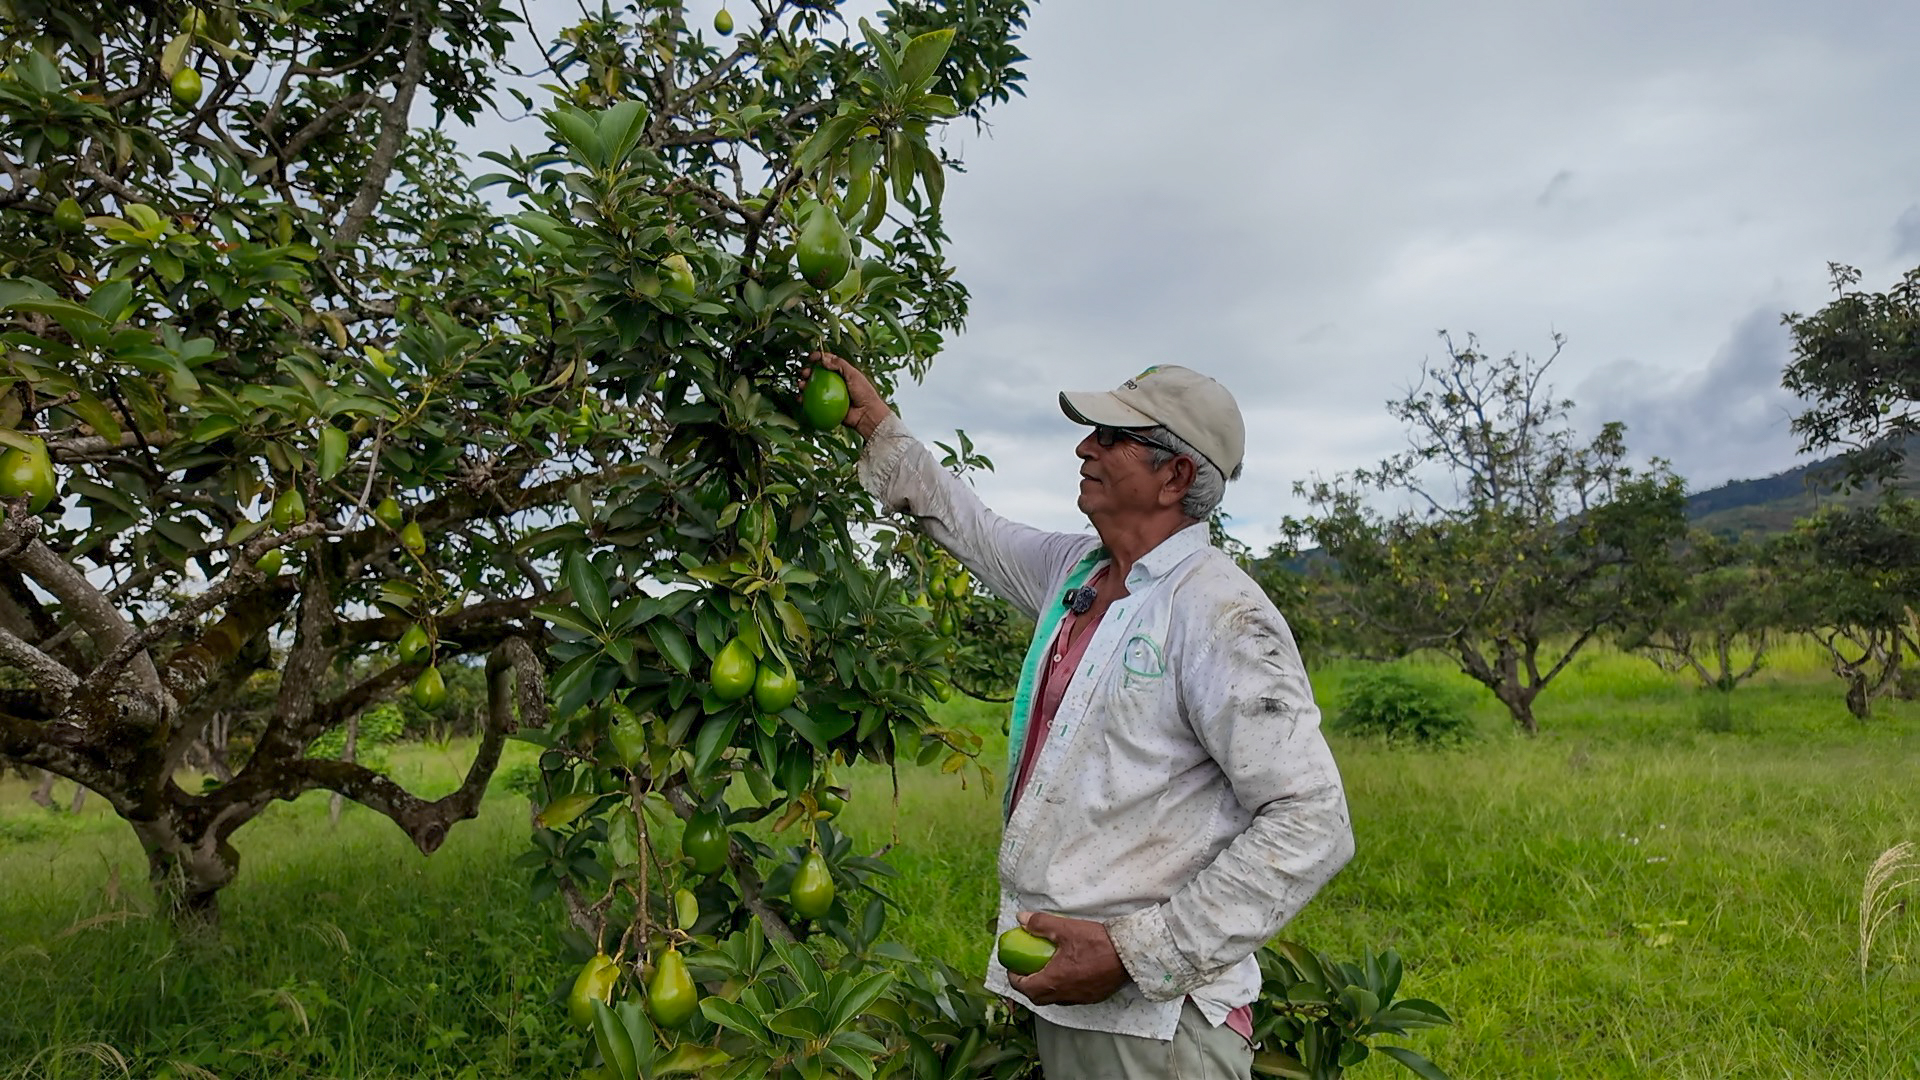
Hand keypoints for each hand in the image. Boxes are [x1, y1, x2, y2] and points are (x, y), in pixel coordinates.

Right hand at [806, 351, 892, 439]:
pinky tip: (799, 399)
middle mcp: (834, 383)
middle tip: (804, 373)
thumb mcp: (854, 375)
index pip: (827, 362)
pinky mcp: (826, 407)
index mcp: (841, 373)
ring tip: (800, 385)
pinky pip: (812, 403)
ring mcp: (829, 395)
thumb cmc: (864, 394)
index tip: (811, 358)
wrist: (867, 415)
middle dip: (807, 372)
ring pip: (812, 388)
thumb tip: (823, 359)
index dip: (818, 358)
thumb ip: (840, 365)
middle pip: (816, 374)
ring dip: (803, 385)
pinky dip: (804, 400)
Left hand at [1004, 911, 1130, 1006]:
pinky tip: (1067, 973)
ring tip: (1045, 971)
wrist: (1129, 956)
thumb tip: (1021, 918)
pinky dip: (1062, 988)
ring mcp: (1080, 998)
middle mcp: (1065, 995)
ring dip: (1045, 988)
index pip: (1024, 987)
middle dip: (1028, 986)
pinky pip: (1070, 997)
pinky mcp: (1093, 997)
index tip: (1013, 967)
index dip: (1014, 978)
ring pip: (1055, 999)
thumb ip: (1040, 924)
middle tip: (1026, 970)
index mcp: (1054, 981)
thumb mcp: (1066, 929)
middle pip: (1037, 998)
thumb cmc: (1097, 943)